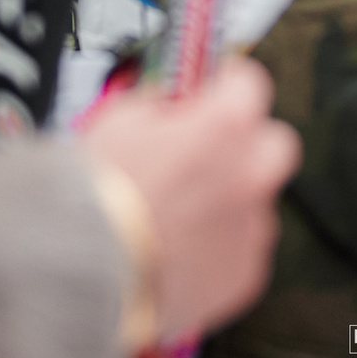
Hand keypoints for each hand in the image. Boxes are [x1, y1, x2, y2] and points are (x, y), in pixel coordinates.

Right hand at [80, 59, 299, 341]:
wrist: (84, 273)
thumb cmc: (96, 197)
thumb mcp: (119, 119)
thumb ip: (159, 104)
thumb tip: (167, 103)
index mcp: (227, 126)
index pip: (250, 83)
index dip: (226, 84)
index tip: (213, 90)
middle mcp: (251, 174)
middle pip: (272, 144)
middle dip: (245, 144)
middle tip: (206, 150)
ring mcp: (251, 228)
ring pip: (255, 203)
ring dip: (226, 201)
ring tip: (176, 213)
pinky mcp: (243, 274)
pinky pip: (240, 251)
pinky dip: (216, 248)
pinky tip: (177, 250)